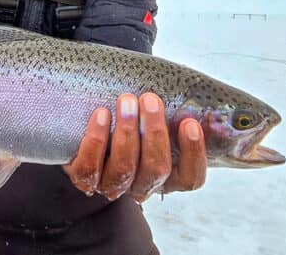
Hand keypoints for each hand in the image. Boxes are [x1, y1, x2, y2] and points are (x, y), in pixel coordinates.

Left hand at [63, 93, 206, 201]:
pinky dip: (95, 140)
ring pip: (124, 169)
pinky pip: (90, 168)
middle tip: (150, 100)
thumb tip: (200, 100)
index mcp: (167, 177)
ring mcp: (113, 186)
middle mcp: (142, 186)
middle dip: (154, 133)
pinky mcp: (85, 180)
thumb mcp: (155, 120)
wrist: (89, 127)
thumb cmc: (132, 120)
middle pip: (156, 170)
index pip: (190, 178)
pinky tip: (101, 114)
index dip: (193, 154)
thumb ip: (175, 114)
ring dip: (126, 132)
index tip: (190, 123)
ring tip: (126, 101)